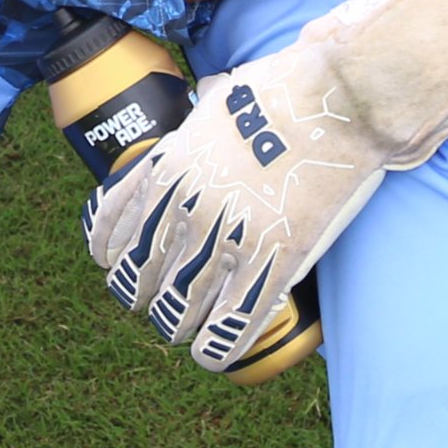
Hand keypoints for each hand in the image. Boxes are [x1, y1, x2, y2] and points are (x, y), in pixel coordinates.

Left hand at [84, 0, 447, 372]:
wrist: (334, 100)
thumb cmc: (281, 92)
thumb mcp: (214, 100)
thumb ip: (198, 121)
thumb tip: (202, 103)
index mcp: (164, 170)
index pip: (114, 231)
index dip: (113, 261)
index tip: (117, 270)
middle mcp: (185, 210)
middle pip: (142, 277)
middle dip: (145, 298)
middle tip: (157, 305)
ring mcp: (227, 240)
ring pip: (181, 307)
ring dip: (178, 326)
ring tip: (184, 333)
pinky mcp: (273, 262)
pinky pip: (233, 322)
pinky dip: (217, 347)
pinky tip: (212, 356)